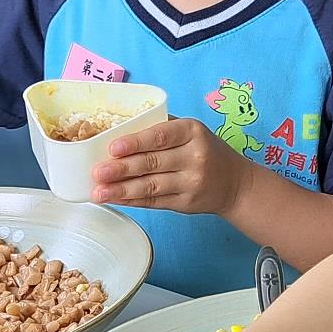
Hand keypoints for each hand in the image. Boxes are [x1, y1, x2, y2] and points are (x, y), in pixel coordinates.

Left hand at [91, 118, 252, 213]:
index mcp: (192, 132)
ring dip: (122, 190)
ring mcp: (191, 183)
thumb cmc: (205, 151)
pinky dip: (132, 201)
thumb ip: (160, 128)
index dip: (135, 142)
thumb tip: (117, 130)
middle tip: (98, 172)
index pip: (160, 136)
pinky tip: (116, 199)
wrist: (235, 183)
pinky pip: (154, 202)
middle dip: (121, 169)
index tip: (113, 147)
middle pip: (152, 163)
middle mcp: (194, 157)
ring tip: (99, 192)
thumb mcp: (191, 131)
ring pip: (151, 186)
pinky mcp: (186, 203)